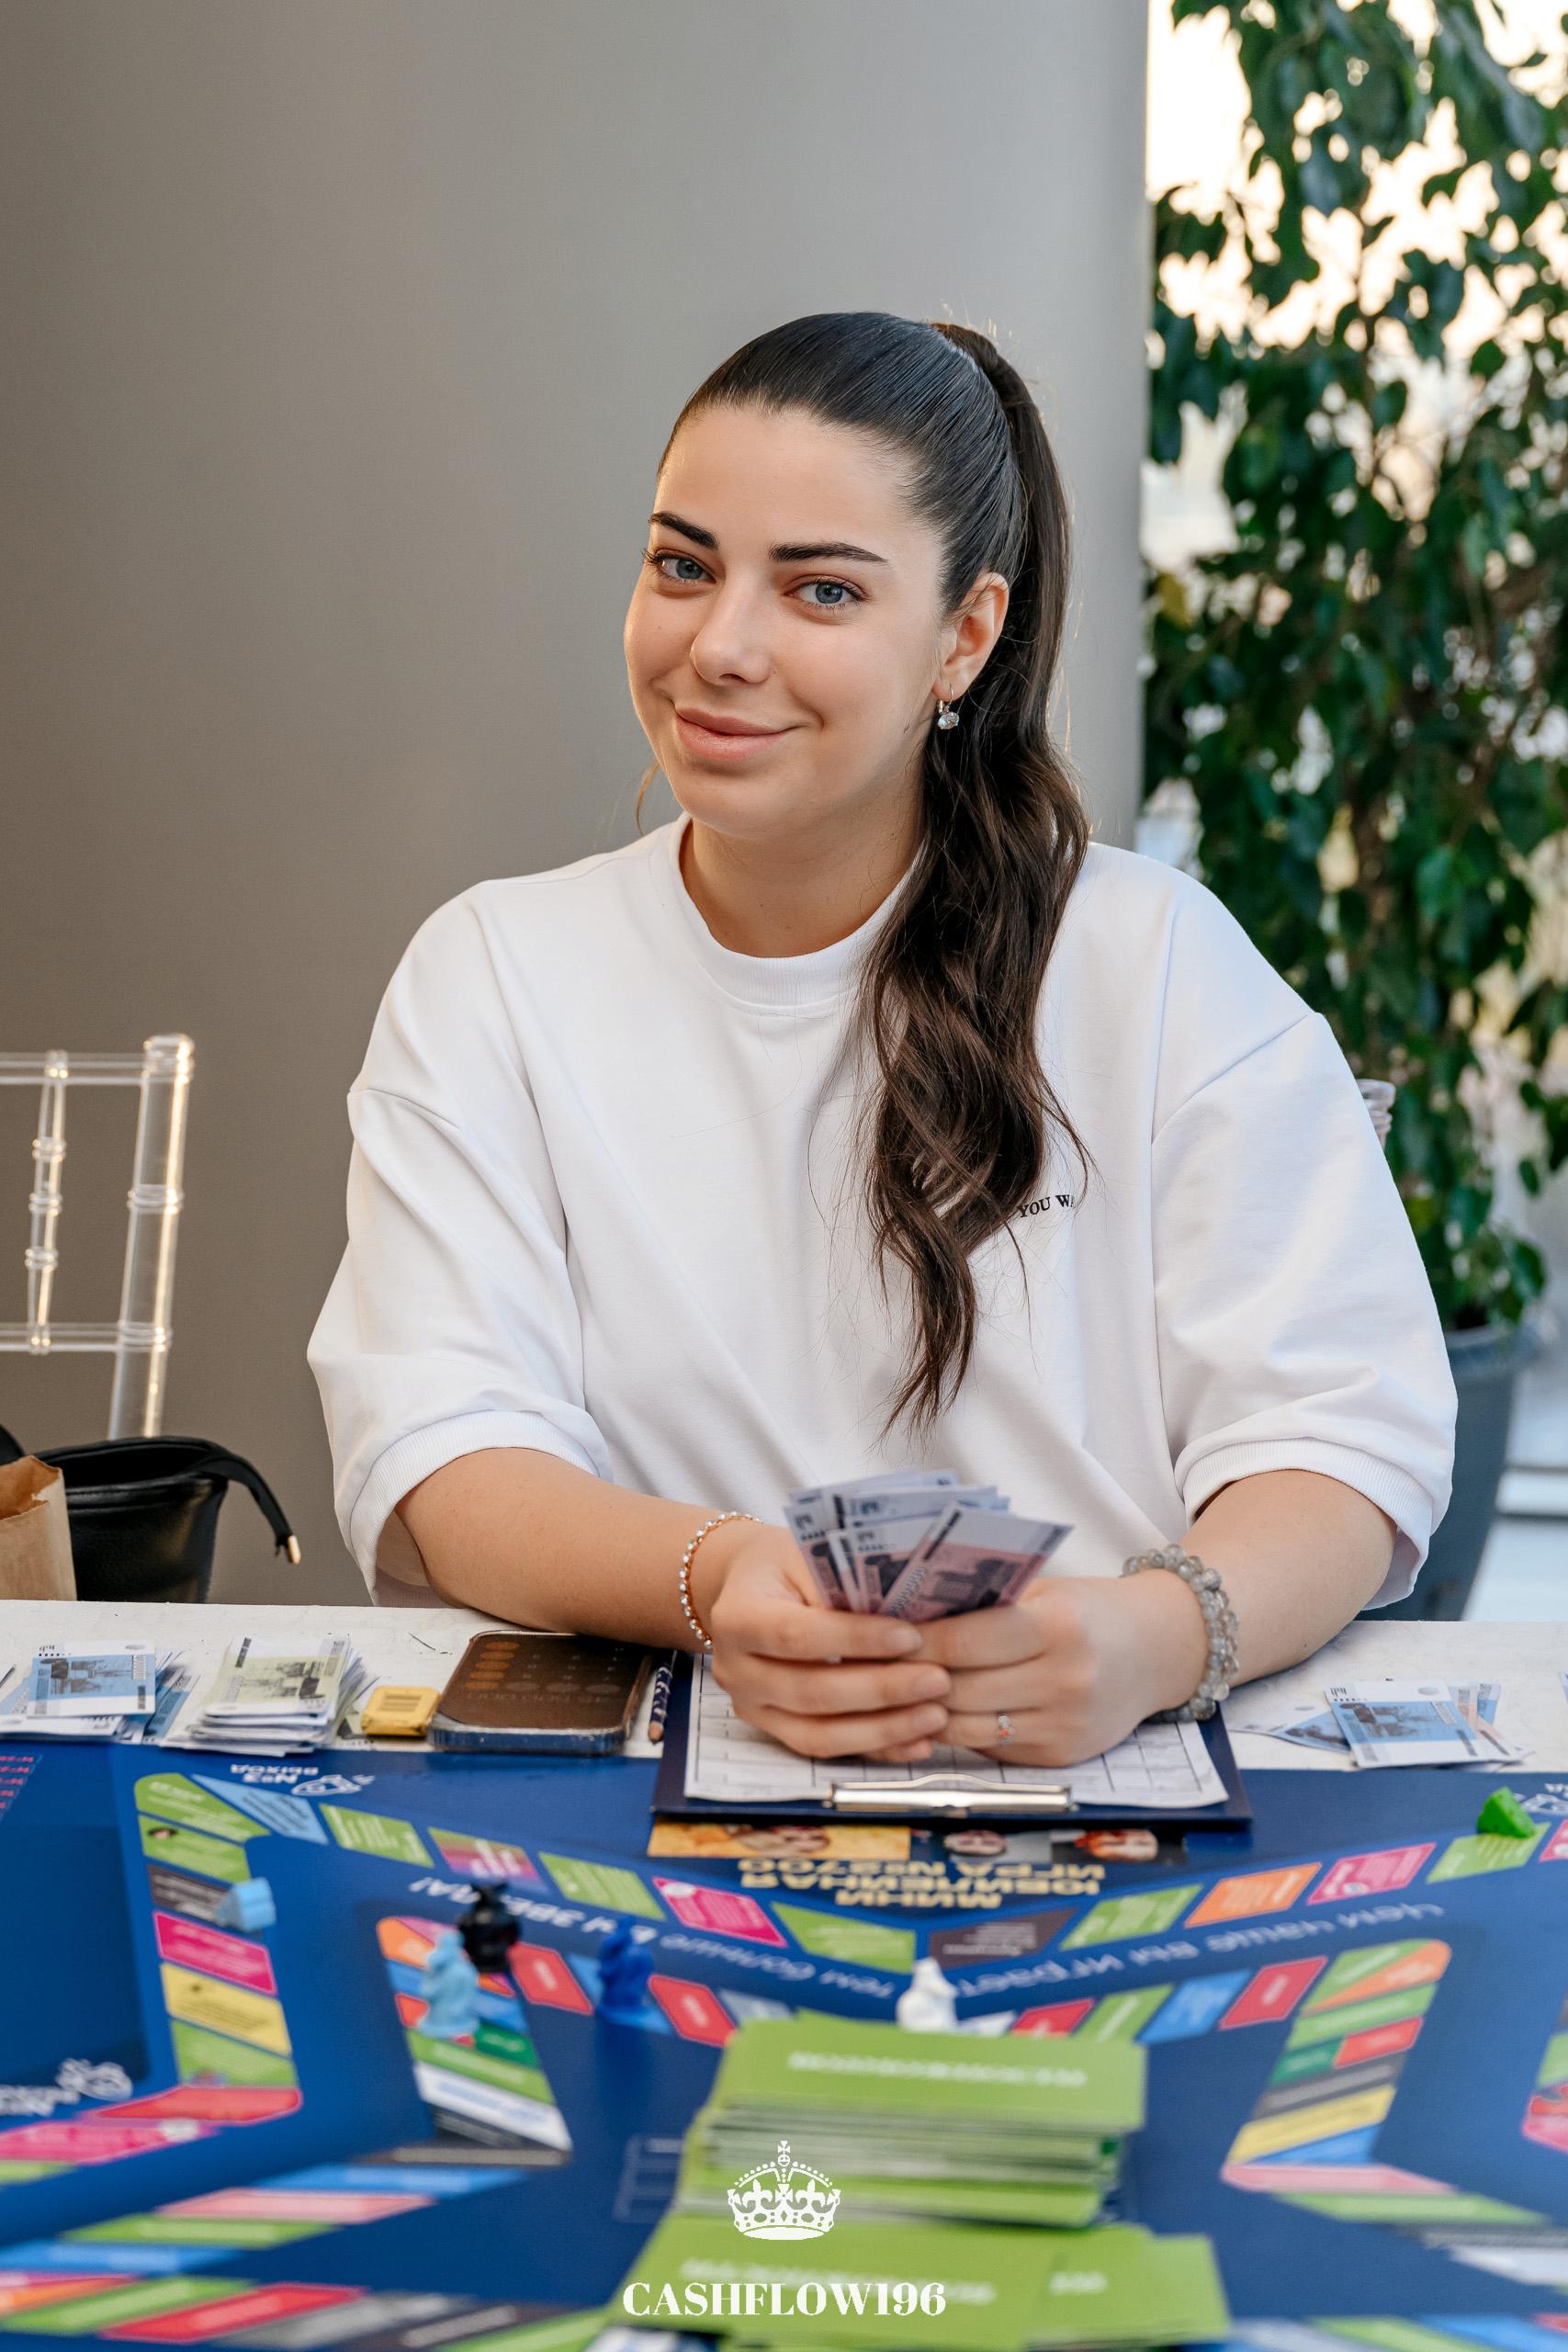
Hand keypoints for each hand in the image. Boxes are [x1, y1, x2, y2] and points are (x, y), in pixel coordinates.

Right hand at [701, 1525, 954, 1760]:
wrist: (748, 1586)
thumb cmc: (788, 1564)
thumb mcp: (809, 1555)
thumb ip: (845, 1587)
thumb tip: (913, 1615)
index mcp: (737, 1616)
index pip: (796, 1635)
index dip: (855, 1640)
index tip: (911, 1637)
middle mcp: (734, 1668)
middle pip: (810, 1691)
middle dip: (880, 1690)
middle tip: (938, 1680)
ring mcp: (750, 1706)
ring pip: (817, 1734)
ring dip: (883, 1729)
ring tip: (936, 1715)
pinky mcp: (772, 1729)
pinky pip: (825, 1749)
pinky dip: (875, 1748)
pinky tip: (918, 1741)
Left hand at [888, 1571, 1208, 1769]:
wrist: (1157, 1650)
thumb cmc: (1088, 1610)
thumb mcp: (1044, 1592)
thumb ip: (986, 1604)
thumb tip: (905, 1612)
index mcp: (1057, 1628)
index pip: (965, 1641)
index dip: (914, 1642)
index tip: (875, 1635)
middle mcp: (1064, 1681)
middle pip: (960, 1689)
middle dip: (907, 1680)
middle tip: (865, 1669)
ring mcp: (1064, 1725)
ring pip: (967, 1728)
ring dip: (923, 1714)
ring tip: (887, 1695)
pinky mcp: (1060, 1756)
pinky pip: (989, 1750)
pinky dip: (956, 1733)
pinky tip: (930, 1716)